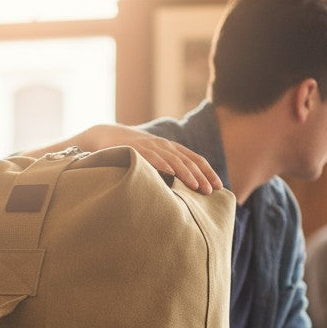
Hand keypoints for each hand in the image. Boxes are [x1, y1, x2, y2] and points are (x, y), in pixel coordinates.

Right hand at [72, 125, 221, 193]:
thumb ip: (167, 170)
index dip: (209, 172)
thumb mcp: (153, 159)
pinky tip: (170, 174)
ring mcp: (151, 146)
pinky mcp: (136, 148)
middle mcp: (165, 145)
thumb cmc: (132, 152)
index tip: (220, 187)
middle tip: (211, 191)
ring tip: (196, 186)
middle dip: (202, 176)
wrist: (106, 135)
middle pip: (189, 160)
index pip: (196, 159)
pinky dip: (162, 165)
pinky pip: (152, 157)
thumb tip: (182, 192)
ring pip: (174, 159)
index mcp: (171, 149)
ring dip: (186, 173)